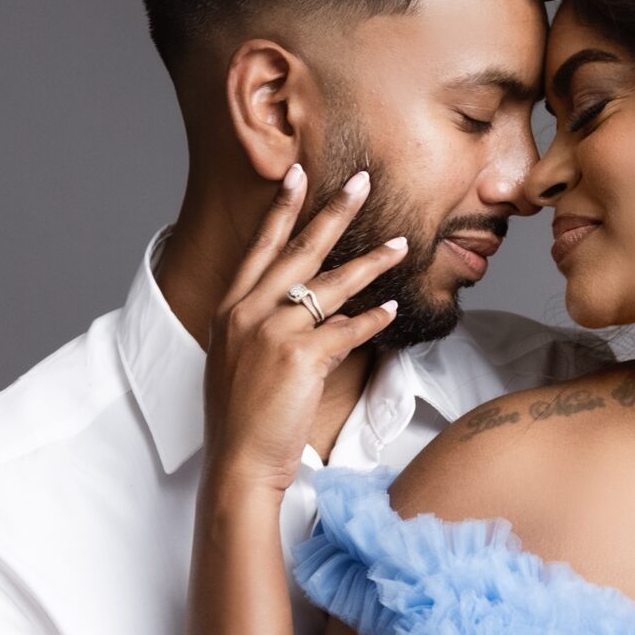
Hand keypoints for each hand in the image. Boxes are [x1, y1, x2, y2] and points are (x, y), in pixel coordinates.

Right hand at [203, 165, 406, 495]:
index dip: (281, 209)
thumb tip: (312, 313)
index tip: (298, 173)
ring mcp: (273, 332)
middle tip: (361, 181)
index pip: (260, 247)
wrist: (238, 461)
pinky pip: (347, 329)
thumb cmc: (243, 418)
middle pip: (300, 251)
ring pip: (331, 285)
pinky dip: (372, 320)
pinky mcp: (300, 357)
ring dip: (371, 262)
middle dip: (333, 212)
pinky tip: (391, 309)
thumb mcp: (240, 362)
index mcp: (231, 310)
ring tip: (402, 244)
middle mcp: (249, 312)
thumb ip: (267, 329)